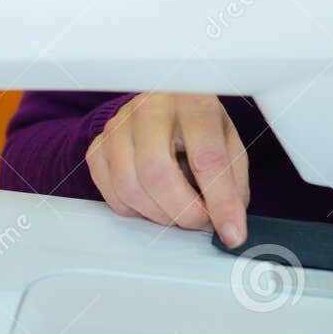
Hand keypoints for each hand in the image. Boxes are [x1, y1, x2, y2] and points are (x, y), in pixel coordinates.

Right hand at [85, 93, 250, 246]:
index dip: (221, 202)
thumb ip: (233, 183)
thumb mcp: (228, 142)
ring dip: (159, 215)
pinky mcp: (99, 145)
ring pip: (130, 188)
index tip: (231, 232)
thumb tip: (230, 227)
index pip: (206, 158)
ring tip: (178, 208)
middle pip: (157, 174)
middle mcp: (150, 108)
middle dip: (184, 212)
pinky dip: (134, 209)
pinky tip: (153, 199)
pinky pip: (111, 193)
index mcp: (192, 101)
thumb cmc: (198, 123)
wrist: (163, 102)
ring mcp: (119, 125)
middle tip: (200, 219)